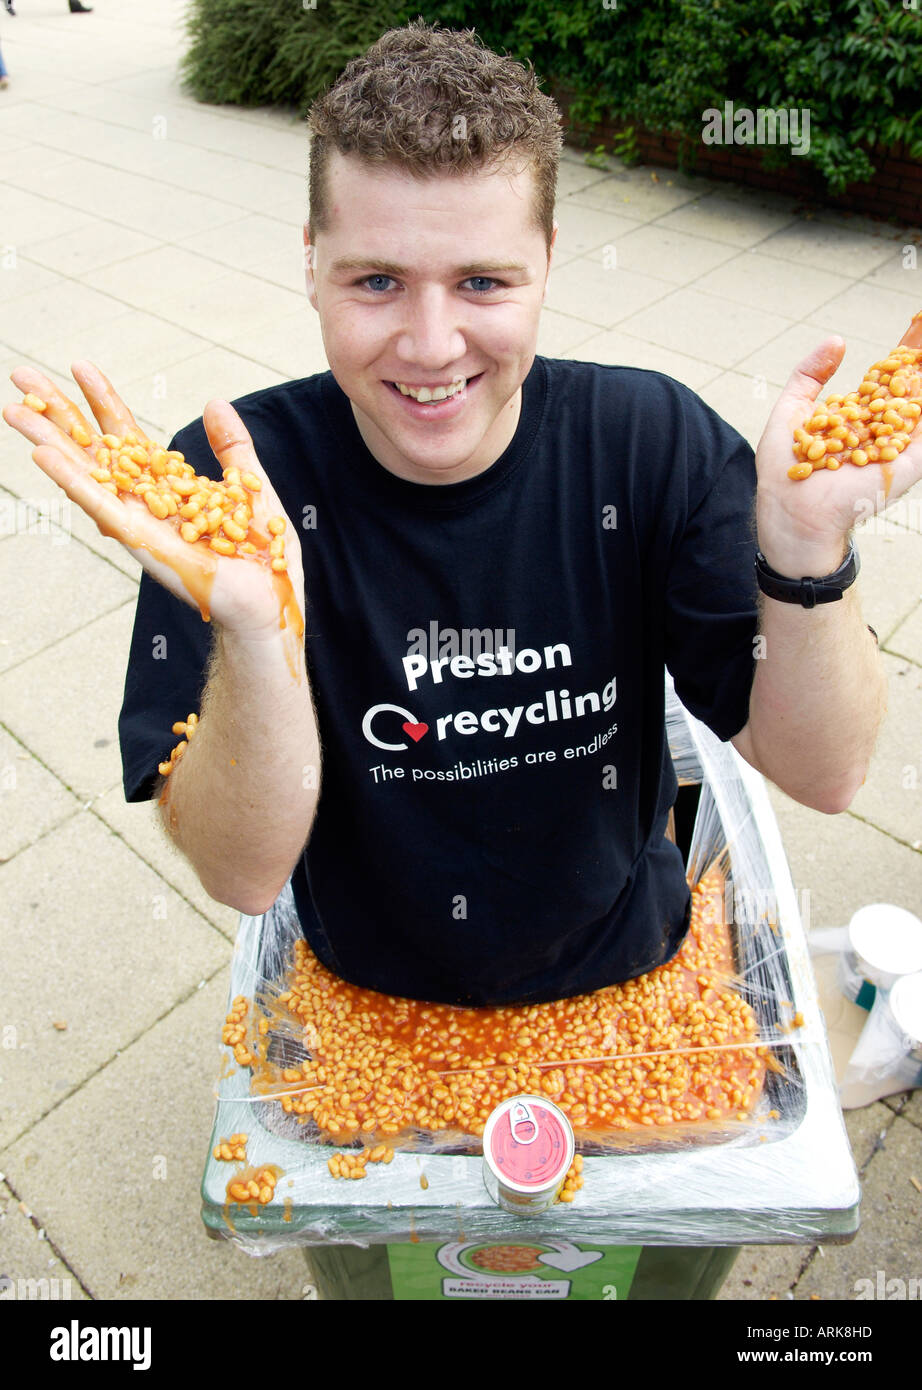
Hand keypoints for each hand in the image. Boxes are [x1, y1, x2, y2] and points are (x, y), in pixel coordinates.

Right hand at [3, 361, 303, 642]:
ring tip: (12, 410)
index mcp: (168, 488)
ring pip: (85, 474)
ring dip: (48, 441)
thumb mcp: (250, 487)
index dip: (103, 401)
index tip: (79, 366)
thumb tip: (214, 402)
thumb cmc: (262, 560)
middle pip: (93, 449)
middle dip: (58, 413)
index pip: (126, 436)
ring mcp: (139, 524)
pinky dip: (72, 480)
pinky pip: (102, 507)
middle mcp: (146, 504)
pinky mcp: (142, 543)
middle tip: (22, 376)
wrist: (273, 605)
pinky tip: (43, 454)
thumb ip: (232, 447)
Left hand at [754, 331, 921, 575]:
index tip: (916, 325)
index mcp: (857, 419)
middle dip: (919, 358)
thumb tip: (837, 340)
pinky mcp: (907, 464)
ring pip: (921, 405)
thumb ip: (810, 376)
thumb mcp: (792, 412)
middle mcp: (880, 432)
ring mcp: (896, 447)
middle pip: (909, 388)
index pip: (885, 381)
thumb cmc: (784, 471)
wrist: (792, 512)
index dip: (901, 355)